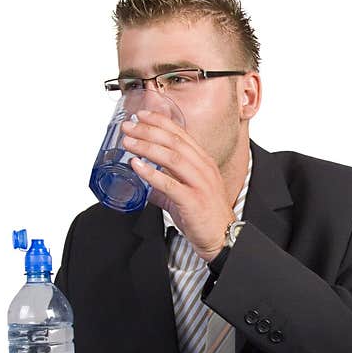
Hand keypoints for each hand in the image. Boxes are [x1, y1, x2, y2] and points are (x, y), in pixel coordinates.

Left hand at [121, 110, 234, 261]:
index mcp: (203, 162)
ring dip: (147, 147)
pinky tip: (137, 166)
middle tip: (128, 126)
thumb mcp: (187, 192)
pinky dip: (151, 173)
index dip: (159, 121)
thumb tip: (145, 183)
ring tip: (128, 143)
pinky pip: (170, 184)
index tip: (141, 115)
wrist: (222, 237)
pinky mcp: (193, 200)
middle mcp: (203, 168)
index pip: (180, 134)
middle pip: (174, 141)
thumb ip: (166, 186)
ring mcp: (200, 184)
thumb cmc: (206, 215)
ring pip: (172, 157)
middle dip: (148, 130)